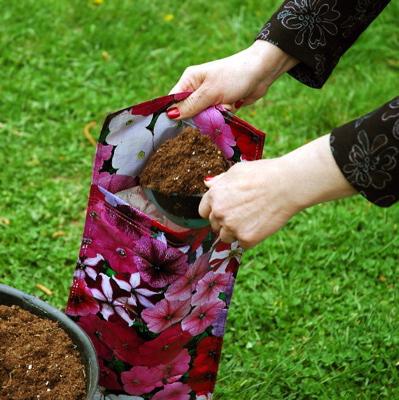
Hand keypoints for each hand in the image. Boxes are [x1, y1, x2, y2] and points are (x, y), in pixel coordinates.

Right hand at [168, 40, 297, 118]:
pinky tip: (232, 106)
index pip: (173, 100)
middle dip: (199, 117)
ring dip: (214, 117)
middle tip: (211, 112)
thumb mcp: (210, 92)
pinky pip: (216, 117)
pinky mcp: (220, 104)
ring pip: (203, 117)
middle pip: (188, 112)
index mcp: (189, 80)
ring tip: (225, 106)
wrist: (262, 72)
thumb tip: (170, 115)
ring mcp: (209, 97)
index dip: (173, 114)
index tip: (176, 128)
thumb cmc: (234, 76)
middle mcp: (196, 88)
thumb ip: (191, 105)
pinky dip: (223, 116)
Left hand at [199, 135, 356, 247]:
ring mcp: (231, 227)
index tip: (227, 210)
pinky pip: (242, 244)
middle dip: (226, 221)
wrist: (286, 185)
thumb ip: (219, 181)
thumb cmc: (263, 174)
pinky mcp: (246, 238)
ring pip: (226, 237)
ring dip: (236, 231)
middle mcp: (218, 213)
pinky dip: (250, 238)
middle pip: (215, 225)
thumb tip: (207, 184)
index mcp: (213, 196)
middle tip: (245, 212)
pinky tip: (260, 224)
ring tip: (253, 218)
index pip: (204, 212)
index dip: (215, 211)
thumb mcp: (236, 171)